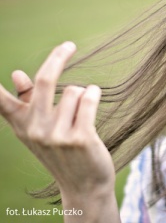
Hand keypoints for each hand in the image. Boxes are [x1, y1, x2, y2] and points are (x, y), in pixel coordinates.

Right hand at [0, 42, 114, 198]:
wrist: (84, 184)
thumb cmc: (62, 150)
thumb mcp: (39, 128)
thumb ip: (27, 102)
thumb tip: (17, 73)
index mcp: (21, 124)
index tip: (8, 72)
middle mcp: (35, 129)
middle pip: (44, 80)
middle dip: (59, 56)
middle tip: (69, 44)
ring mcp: (57, 135)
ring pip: (74, 90)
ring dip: (82, 93)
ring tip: (82, 112)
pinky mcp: (80, 138)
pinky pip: (89, 98)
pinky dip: (94, 94)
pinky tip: (93, 101)